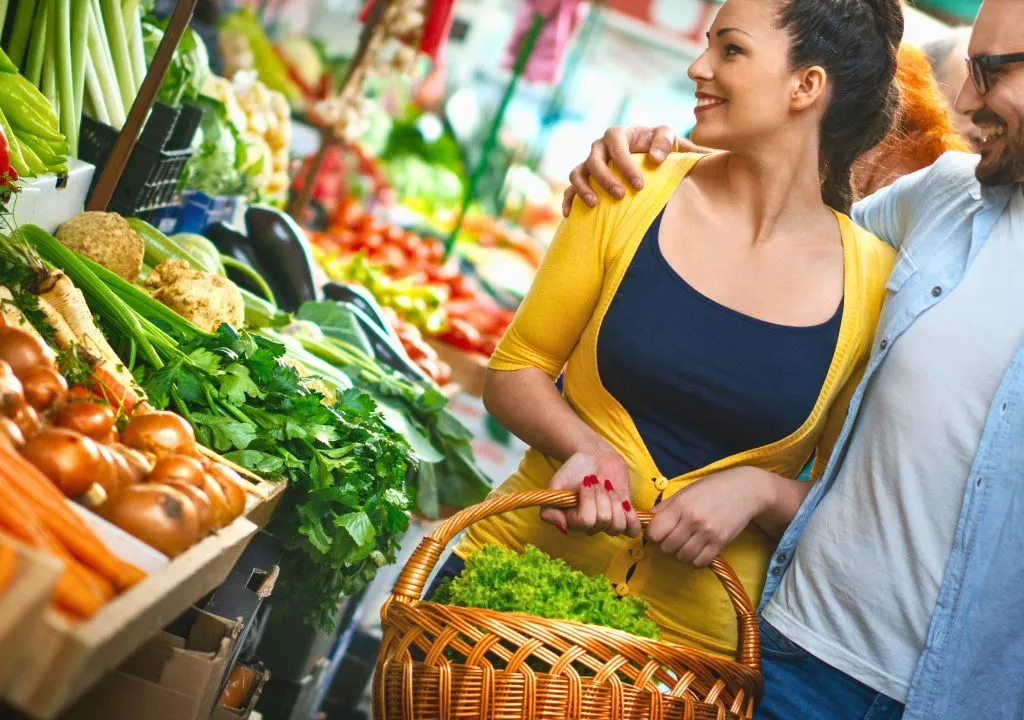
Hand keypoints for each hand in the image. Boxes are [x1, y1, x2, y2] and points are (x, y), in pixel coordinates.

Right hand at [540, 447, 640, 538]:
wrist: (595, 457)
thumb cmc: (574, 470)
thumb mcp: (556, 484)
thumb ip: (550, 508)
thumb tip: (561, 526)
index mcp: (573, 521)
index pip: (586, 521)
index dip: (588, 499)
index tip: (585, 482)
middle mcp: (591, 526)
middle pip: (604, 521)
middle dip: (602, 496)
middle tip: (597, 482)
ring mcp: (608, 523)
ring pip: (618, 525)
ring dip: (615, 501)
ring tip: (608, 488)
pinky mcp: (625, 518)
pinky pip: (631, 531)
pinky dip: (632, 519)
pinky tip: (625, 504)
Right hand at [562, 126, 707, 216]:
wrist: (649, 155)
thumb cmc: (658, 146)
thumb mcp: (667, 136)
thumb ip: (665, 142)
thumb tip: (655, 159)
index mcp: (616, 134)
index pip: (616, 147)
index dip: (625, 166)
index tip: (639, 185)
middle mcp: (598, 148)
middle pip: (593, 161)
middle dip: (605, 179)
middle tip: (620, 196)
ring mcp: (588, 164)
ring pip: (576, 174)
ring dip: (583, 189)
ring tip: (595, 205)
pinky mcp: (584, 179)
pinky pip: (569, 189)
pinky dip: (568, 200)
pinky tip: (569, 215)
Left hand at [647, 467, 772, 567]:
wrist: (746, 489)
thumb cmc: (713, 487)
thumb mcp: (685, 491)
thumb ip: (665, 506)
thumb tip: (648, 520)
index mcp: (681, 505)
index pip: (655, 532)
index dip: (653, 535)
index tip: (659, 532)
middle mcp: (693, 520)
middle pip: (666, 547)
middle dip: (666, 545)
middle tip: (673, 538)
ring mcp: (708, 533)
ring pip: (682, 557)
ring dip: (680, 553)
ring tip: (685, 543)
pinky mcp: (720, 543)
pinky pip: (700, 562)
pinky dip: (695, 560)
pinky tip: (696, 550)